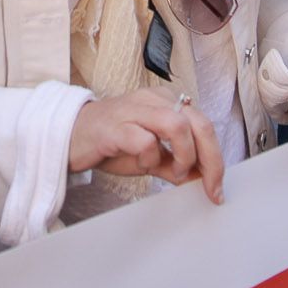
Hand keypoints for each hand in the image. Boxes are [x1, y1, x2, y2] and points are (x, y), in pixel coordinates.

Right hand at [65, 88, 225, 203]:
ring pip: (176, 125)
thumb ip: (176, 164)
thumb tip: (203, 179)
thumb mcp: (151, 155)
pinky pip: (144, 140)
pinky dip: (150, 159)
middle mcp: (153, 100)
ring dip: (183, 155)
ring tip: (173, 171)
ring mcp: (133, 110)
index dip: (216, 157)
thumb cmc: (112, 141)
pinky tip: (142, 164)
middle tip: (209, 186)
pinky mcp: (114, 127)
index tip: (216, 186)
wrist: (71, 136)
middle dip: (210, 159)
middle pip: (198, 122)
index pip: (203, 125)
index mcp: (166, 102)